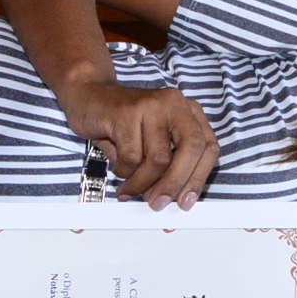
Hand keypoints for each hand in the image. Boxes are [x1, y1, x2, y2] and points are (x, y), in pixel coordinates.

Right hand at [59, 79, 217, 210]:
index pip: (208, 147)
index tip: (186, 201)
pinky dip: (124, 171)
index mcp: (187, 111)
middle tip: (159, 202)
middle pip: (191, 150)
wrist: (88, 95)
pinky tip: (119, 169)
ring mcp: (151, 106)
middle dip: (175, 184)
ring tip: (131, 188)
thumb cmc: (121, 121)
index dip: (199, 178)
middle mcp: (174, 104)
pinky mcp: (127, 113)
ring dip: (142, 183)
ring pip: (158, 159)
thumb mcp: (152, 140)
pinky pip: (131, 157)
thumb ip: (168, 163)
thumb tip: (173, 197)